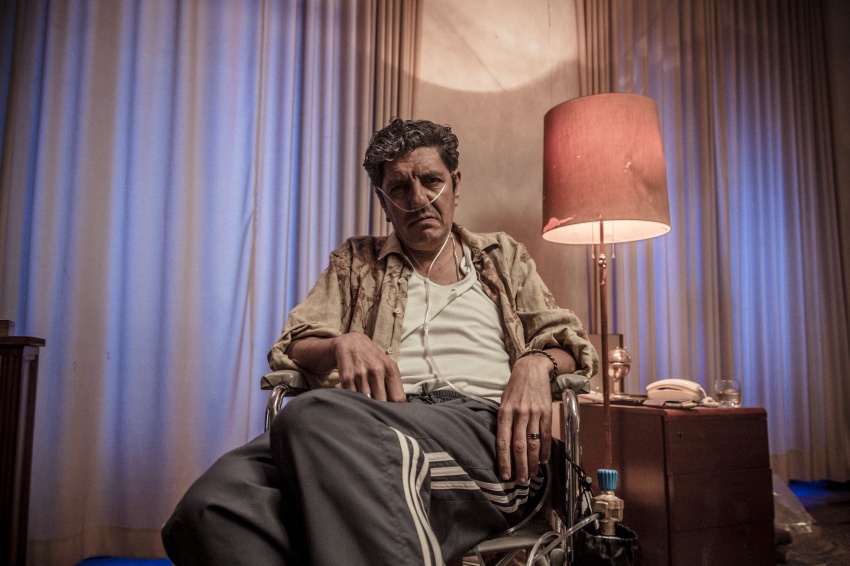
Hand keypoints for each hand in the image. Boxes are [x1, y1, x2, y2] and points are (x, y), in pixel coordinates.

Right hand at [332, 333, 405, 401]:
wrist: (351, 343)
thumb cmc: (373, 359)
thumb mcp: (387, 366)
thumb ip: (394, 384)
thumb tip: (398, 407)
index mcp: (390, 369)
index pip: (398, 398)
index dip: (395, 407)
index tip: (390, 410)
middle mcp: (377, 370)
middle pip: (382, 401)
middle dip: (379, 407)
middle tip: (377, 408)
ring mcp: (361, 374)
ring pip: (366, 401)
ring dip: (366, 403)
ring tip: (365, 399)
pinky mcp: (347, 377)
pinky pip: (353, 397)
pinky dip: (354, 399)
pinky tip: (355, 394)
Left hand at [496, 354, 552, 482]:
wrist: (531, 369)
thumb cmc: (514, 388)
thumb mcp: (503, 401)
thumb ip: (503, 421)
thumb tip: (502, 445)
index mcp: (504, 412)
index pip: (504, 441)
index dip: (504, 460)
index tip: (505, 475)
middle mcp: (519, 414)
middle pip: (519, 446)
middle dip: (520, 466)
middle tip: (521, 481)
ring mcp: (533, 413)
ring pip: (533, 443)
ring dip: (533, 462)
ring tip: (532, 474)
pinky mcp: (546, 412)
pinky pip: (545, 434)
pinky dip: (545, 449)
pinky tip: (543, 460)